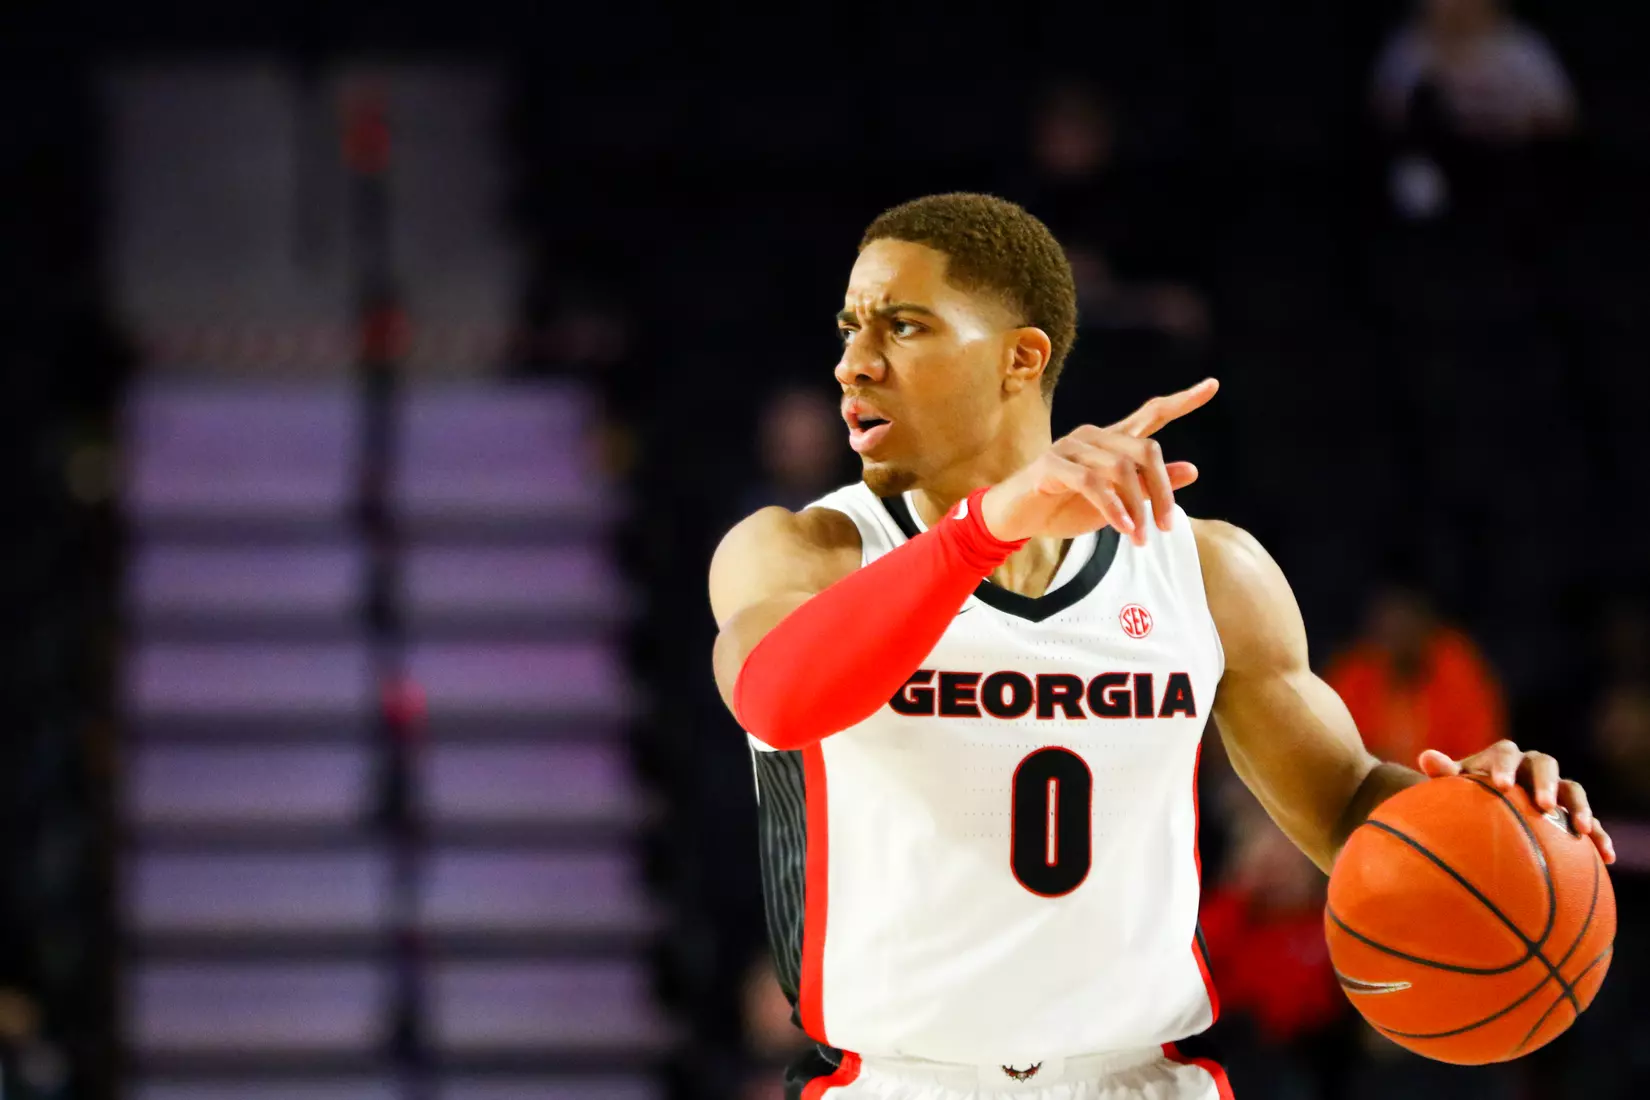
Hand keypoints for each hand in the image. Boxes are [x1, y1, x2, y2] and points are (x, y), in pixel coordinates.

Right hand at [980, 378, 1218, 544]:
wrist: (1015, 520)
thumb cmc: (1063, 508)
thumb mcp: (1117, 503)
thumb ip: (1150, 487)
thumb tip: (1192, 469)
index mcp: (1111, 442)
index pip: (1151, 414)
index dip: (1183, 401)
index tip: (1212, 385)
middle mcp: (1093, 437)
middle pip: (1145, 449)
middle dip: (1162, 488)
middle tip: (1165, 525)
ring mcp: (1070, 447)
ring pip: (1121, 468)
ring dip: (1138, 507)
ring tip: (1141, 536)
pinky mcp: (1051, 465)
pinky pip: (1092, 483)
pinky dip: (1113, 508)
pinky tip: (1123, 528)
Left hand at [1419, 741, 1615, 864]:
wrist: (1484, 801)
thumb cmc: (1465, 793)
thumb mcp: (1454, 785)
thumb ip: (1444, 772)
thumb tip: (1425, 756)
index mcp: (1503, 757)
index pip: (1506, 754)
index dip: (1505, 767)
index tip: (1500, 785)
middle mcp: (1532, 767)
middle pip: (1546, 766)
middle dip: (1545, 784)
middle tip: (1542, 805)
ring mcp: (1555, 788)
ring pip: (1572, 790)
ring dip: (1579, 807)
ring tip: (1582, 829)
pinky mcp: (1569, 812)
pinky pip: (1590, 821)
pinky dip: (1600, 836)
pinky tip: (1606, 856)